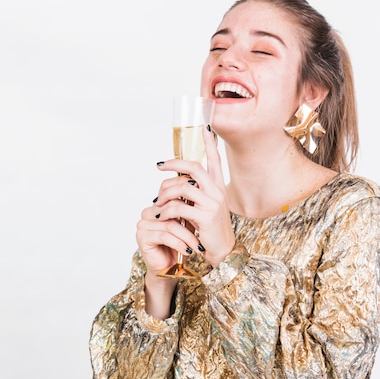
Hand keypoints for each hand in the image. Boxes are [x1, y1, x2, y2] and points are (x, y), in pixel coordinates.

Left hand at [150, 125, 235, 268]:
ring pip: (182, 186)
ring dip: (165, 193)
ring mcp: (212, 203)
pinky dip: (165, 210)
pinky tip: (160, 215)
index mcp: (218, 187)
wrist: (222, 252)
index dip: (210, 143)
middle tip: (159, 166)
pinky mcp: (205, 216)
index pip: (215, 159)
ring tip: (157, 202)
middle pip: (194, 167)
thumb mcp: (205, 207)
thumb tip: (178, 181)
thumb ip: (195, 193)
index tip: (206, 126)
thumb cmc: (210, 230)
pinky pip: (178, 207)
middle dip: (175, 163)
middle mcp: (217, 191)